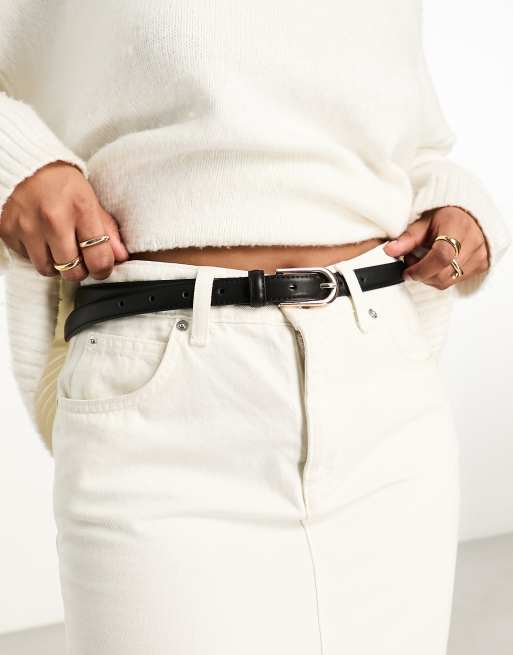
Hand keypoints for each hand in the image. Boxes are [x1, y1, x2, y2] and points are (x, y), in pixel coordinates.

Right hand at [0, 161, 128, 280]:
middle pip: (72, 271)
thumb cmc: (62, 182)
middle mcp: (53, 219)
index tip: (101, 268)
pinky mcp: (8, 230)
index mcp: (81, 209)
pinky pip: (26, 259)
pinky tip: (40, 237)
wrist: (26, 165)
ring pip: (47, 270)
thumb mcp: (91, 200)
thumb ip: (107, 230)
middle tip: (78, 258)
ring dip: (56, 264)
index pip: (98, 259)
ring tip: (58, 247)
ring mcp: (28, 226)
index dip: (103, 269)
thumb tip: (121, 257)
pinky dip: (35, 253)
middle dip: (79, 269)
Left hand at [383, 206, 489, 289]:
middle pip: (443, 274)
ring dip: (430, 277)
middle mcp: (474, 242)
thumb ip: (408, 238)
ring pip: (448, 281)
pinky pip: (455, 282)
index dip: (421, 268)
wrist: (471, 217)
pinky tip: (438, 265)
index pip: (441, 256)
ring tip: (425, 261)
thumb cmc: (447, 217)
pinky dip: (441, 277)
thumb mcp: (424, 222)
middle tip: (413, 261)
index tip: (407, 271)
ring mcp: (479, 256)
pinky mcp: (481, 266)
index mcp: (458, 226)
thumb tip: (390, 250)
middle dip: (421, 274)